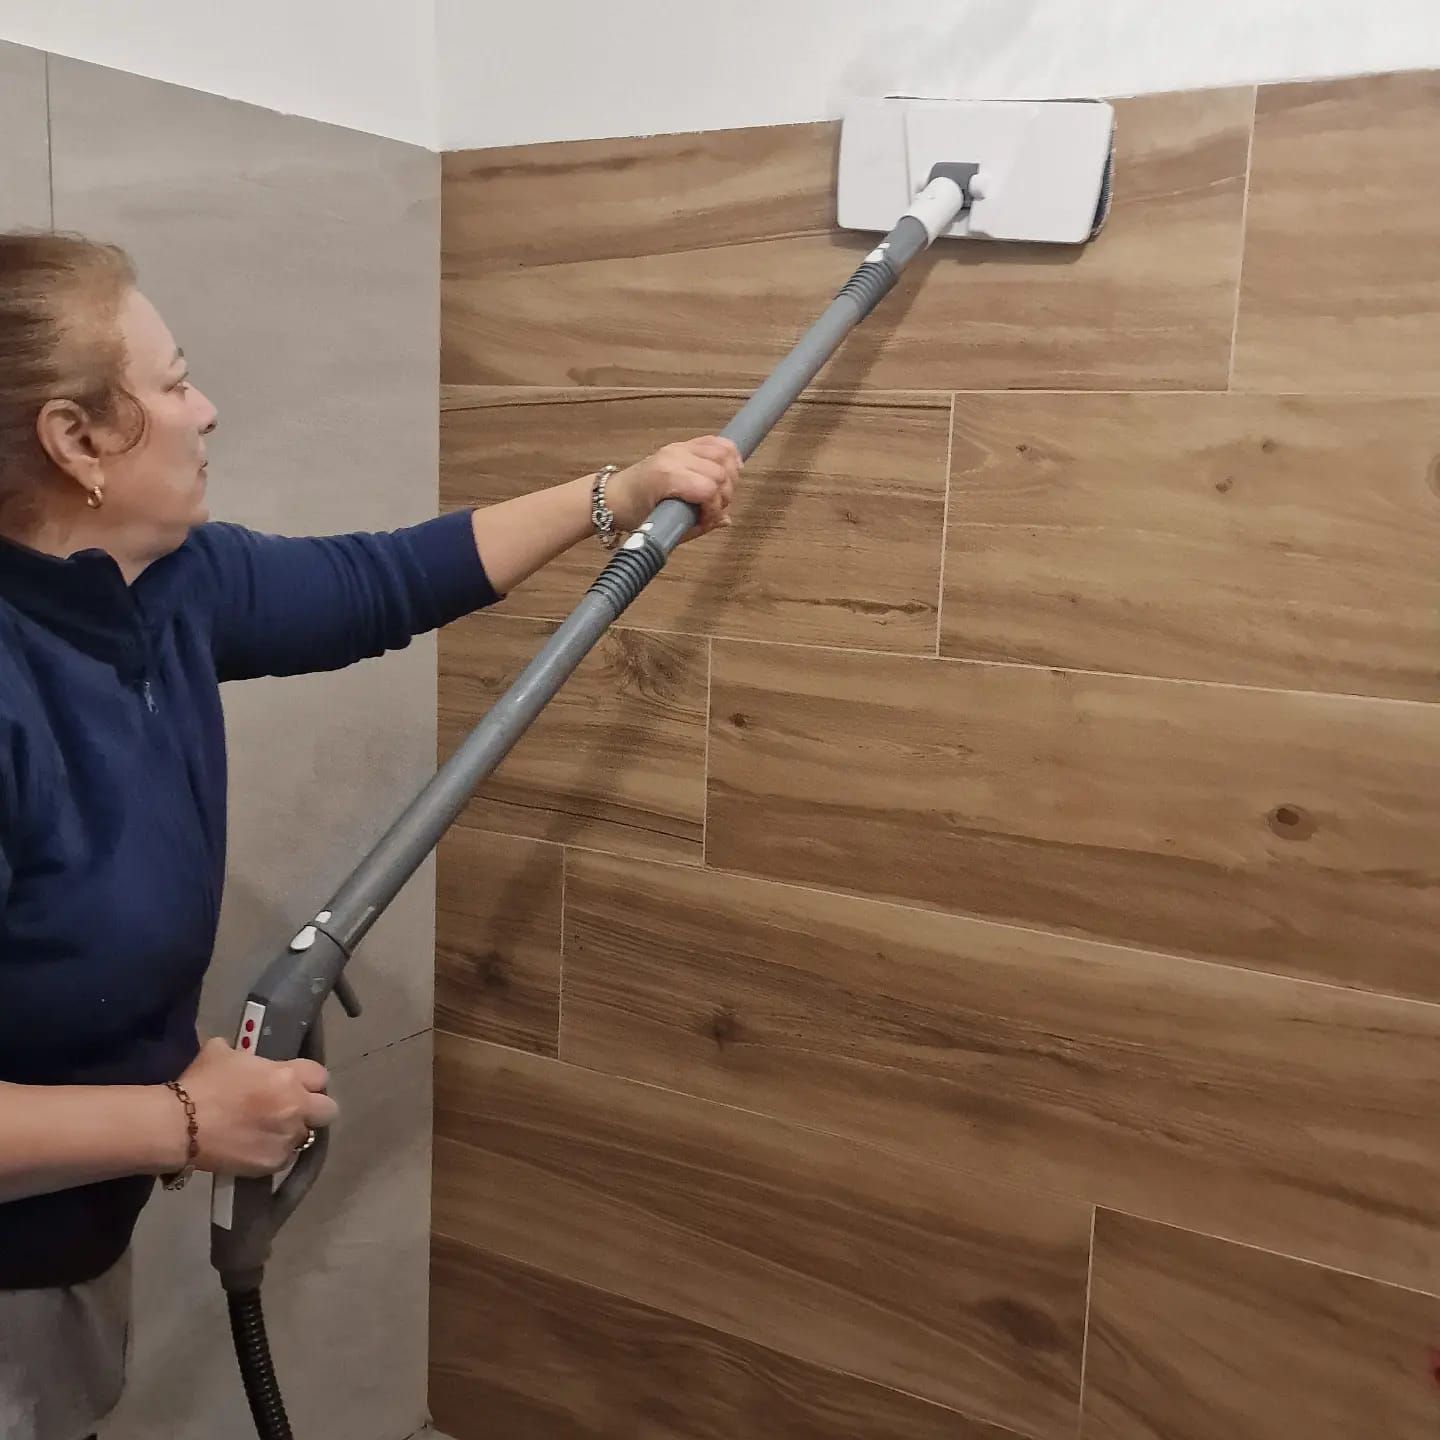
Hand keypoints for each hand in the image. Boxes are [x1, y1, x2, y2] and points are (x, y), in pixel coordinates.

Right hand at [170, 1037, 338, 1176]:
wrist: (180, 1125)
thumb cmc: (201, 1084)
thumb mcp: (222, 1052)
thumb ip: (245, 1054)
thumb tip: (243, 1056)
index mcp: (288, 1076)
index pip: (320, 1076)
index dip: (309, 1080)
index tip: (296, 1085)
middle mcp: (296, 1107)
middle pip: (328, 1110)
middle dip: (314, 1109)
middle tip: (293, 1110)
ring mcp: (286, 1137)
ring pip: (306, 1136)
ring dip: (292, 1132)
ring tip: (269, 1132)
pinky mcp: (273, 1163)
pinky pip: (287, 1158)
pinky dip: (276, 1153)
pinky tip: (257, 1148)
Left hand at [607, 435, 741, 542]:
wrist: (613, 496)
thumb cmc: (635, 515)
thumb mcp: (664, 527)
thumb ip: (698, 526)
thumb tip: (725, 521)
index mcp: (667, 477)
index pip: (709, 489)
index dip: (715, 509)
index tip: (708, 521)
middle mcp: (675, 457)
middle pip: (720, 472)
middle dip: (725, 495)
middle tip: (716, 509)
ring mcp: (678, 448)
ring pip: (723, 453)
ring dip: (731, 474)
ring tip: (723, 492)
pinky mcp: (682, 445)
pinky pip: (714, 442)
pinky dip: (728, 454)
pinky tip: (732, 468)